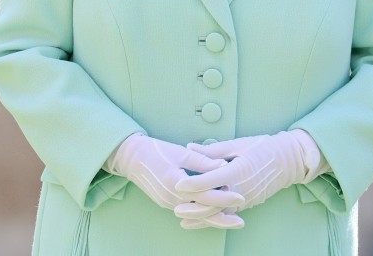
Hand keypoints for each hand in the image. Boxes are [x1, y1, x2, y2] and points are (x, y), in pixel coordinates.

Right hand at [106, 133, 243, 226]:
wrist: (131, 158)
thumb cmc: (157, 151)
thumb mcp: (181, 152)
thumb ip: (203, 161)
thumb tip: (223, 165)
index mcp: (176, 183)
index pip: (205, 195)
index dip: (224, 197)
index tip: (240, 197)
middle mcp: (172, 198)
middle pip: (201, 213)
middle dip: (222, 218)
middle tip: (241, 222)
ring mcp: (168, 203)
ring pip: (194, 215)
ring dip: (212, 219)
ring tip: (230, 221)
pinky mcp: (166, 202)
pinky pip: (187, 212)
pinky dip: (201, 214)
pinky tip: (212, 215)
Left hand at [174, 130, 321, 215]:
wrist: (288, 161)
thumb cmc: (263, 147)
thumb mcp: (237, 144)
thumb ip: (212, 150)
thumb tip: (189, 147)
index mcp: (237, 171)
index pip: (211, 180)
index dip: (193, 183)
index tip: (177, 184)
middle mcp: (241, 188)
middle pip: (213, 203)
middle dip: (193, 207)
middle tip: (175, 208)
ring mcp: (245, 199)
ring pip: (220, 212)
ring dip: (201, 217)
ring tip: (183, 220)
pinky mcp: (247, 204)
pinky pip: (228, 213)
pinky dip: (213, 217)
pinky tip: (201, 220)